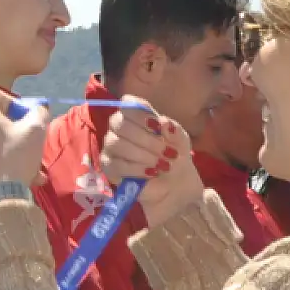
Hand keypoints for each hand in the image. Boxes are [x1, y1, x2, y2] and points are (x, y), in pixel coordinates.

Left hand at [0, 87, 47, 190]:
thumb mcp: (35, 131)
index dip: (13, 100)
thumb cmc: (15, 158)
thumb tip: (38, 109)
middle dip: (15, 128)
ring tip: (31, 166)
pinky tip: (20, 177)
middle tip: (30, 141)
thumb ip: (39, 113)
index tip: (25, 117)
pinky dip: (1, 162)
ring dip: (11, 148)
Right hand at [99, 97, 201, 223]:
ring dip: (143, 155)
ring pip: (116, 143)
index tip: (158, 126)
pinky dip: (136, 168)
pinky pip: (116, 164)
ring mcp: (111, 147)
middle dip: (147, 139)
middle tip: (167, 152)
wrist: (175, 185)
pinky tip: (151, 173)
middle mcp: (120, 128)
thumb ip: (174, 130)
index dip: (141, 113)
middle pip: (120, 123)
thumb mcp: (180, 141)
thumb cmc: (174, 156)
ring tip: (162, 165)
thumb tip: (163, 123)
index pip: (128, 103)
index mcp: (137, 117)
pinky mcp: (109, 167)